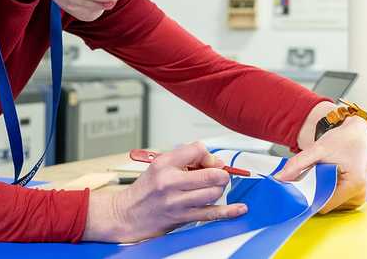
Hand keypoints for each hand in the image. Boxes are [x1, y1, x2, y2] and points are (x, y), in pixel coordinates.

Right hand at [83, 142, 247, 242]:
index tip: (207, 161)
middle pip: (210, 174)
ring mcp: (177, 202)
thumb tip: (213, 161)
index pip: (197, 149)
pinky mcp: (183, 217)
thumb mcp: (159, 165)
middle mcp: (170, 182)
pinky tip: (239, 208)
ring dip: (219, 189)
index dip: (207, 154)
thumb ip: (184, 159)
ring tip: (212, 188)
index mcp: (164, 164)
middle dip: (221, 173)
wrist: (127, 215)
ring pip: (213, 192)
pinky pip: (212, 213)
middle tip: (219, 174)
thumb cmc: (145, 190)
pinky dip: (229, 211)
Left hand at [274, 111, 366, 213]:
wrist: (359, 133)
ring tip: (323, 172)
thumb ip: (298, 163)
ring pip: (329, 203)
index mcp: (354, 186)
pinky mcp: (355, 196)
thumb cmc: (344, 139)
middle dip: (314, 192)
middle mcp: (358, 195)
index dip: (308, 197)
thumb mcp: (319, 149)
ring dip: (321, 191)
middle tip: (311, 173)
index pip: (323, 204)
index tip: (299, 186)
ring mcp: (358, 197)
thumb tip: (279, 178)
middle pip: (326, 204)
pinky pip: (335, 199)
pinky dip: (327, 190)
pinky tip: (328, 176)